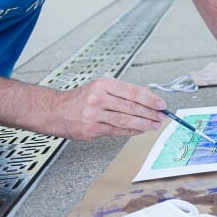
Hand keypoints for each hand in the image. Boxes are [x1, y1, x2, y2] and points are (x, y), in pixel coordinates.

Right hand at [46, 77, 164, 139]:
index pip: (133, 91)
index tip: (161, 104)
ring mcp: (95, 115)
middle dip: (150, 113)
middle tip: (162, 116)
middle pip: (131, 107)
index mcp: (103, 84)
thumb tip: (146, 100)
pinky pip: (117, 131)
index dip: (150, 99)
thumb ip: (120, 93)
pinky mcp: (92, 129)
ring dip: (144, 124)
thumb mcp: (99, 86)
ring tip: (155, 125)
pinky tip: (140, 131)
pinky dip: (131, 131)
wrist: (54, 111)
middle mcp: (99, 98)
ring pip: (126, 120)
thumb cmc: (80, 98)